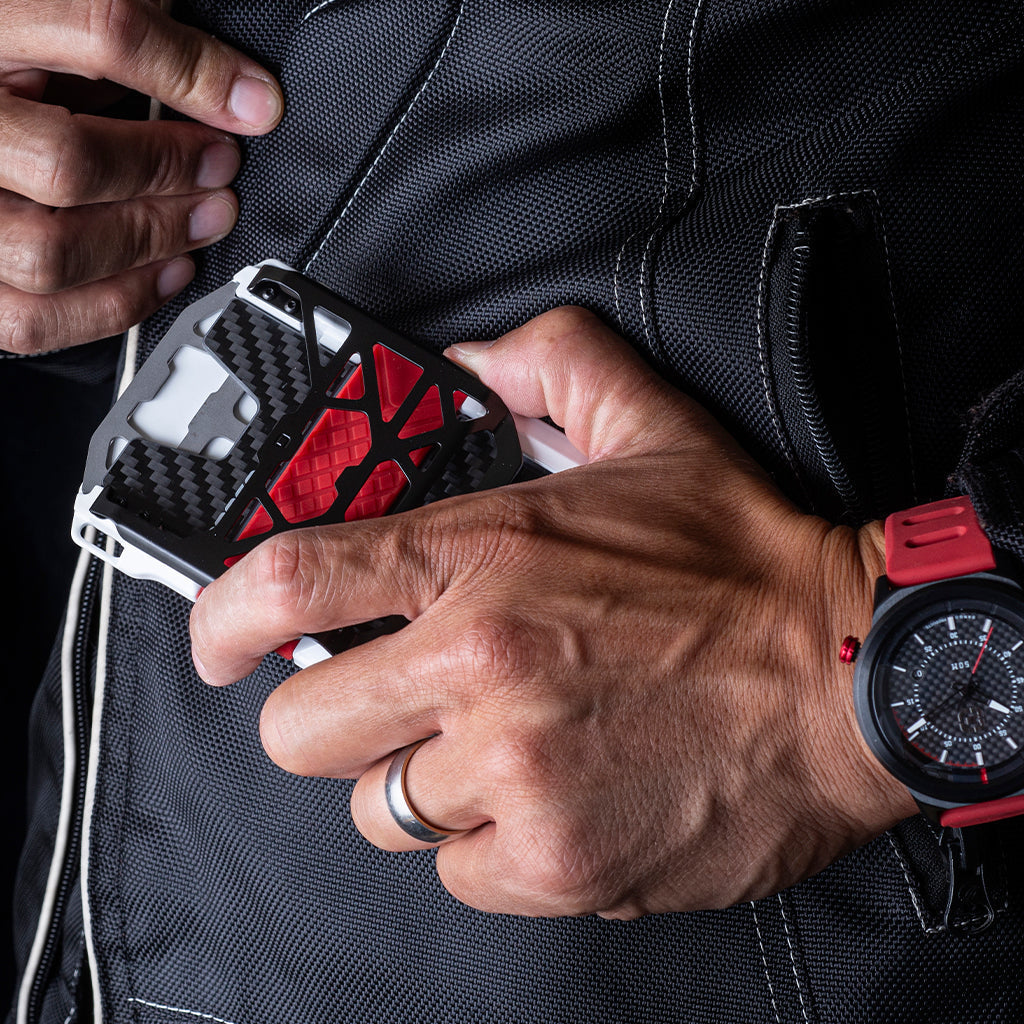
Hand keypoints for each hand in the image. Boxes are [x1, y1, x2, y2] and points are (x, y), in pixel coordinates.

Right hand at [0, 0, 283, 352]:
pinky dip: (117, 304)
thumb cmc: (7, 58)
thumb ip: (117, 37)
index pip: (98, 33)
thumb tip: (225, 85)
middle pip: (69, 163)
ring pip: (52, 253)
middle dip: (169, 172)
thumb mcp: (55, 23)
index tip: (252, 103)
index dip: (191, 74)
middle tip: (221, 168)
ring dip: (152, 242)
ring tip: (205, 221)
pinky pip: (34, 318)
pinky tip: (167, 272)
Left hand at [190, 307, 916, 917]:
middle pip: (301, 731)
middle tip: (387, 700)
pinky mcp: (558, 862)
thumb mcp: (652, 429)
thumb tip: (475, 362)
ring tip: (496, 745)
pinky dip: (486, 842)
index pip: (289, 582)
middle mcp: (482, 670)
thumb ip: (551, 365)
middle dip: (328, 719)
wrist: (848, 675)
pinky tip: (548, 795)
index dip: (221, 619)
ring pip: (381, 810)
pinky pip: (458, 870)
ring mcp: (515, 777)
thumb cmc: (746, 562)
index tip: (221, 643)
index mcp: (484, 558)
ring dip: (421, 780)